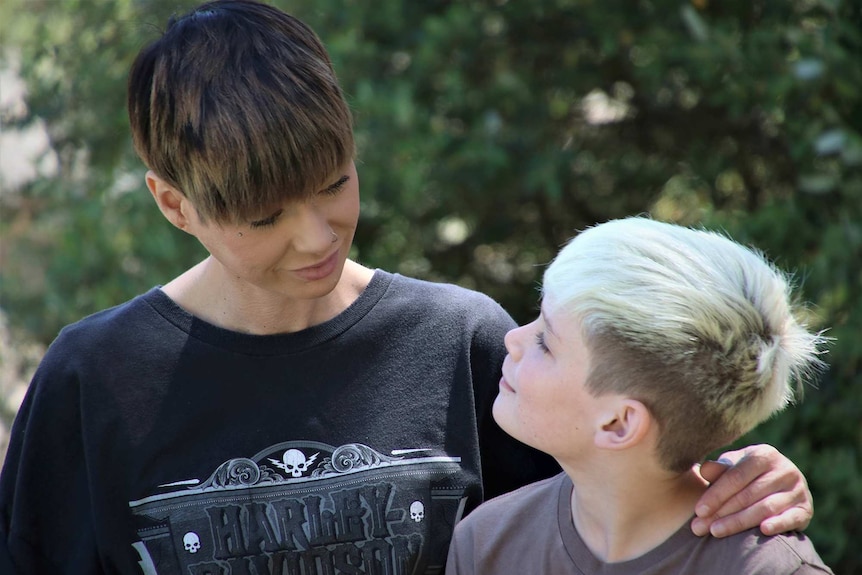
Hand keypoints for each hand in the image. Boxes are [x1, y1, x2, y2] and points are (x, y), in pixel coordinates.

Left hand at [690, 444, 812, 537]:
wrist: (778, 485)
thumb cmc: (746, 476)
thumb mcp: (733, 467)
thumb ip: (719, 469)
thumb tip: (703, 469)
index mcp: (764, 454)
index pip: (735, 477)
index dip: (715, 494)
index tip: (698, 510)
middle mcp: (784, 469)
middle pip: (747, 495)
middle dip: (721, 512)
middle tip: (700, 527)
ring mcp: (798, 489)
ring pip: (765, 508)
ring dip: (739, 522)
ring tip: (715, 532)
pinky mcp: (806, 508)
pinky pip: (791, 518)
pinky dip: (778, 524)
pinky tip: (763, 530)